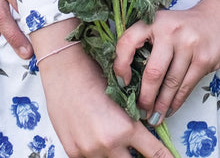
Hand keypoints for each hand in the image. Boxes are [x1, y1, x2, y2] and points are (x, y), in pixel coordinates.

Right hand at [35, 37, 173, 157]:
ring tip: (113, 136)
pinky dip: (98, 152)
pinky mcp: (74, 152)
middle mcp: (109, 144)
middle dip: (138, 156)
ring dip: (117, 153)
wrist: (65, 70)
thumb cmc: (95, 75)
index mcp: (126, 128)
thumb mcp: (123, 97)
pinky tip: (96, 136)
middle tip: (139, 148)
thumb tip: (145, 131)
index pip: (154, 153)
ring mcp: (89, 151)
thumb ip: (133, 120)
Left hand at [113, 0, 219, 123]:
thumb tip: (130, 80)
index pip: (128, 42)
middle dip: (145, 97)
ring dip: (161, 105)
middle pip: (153, 72)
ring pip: (170, 83)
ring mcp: (189, 44)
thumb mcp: (165, 25)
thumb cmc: (187, 25)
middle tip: (140, 111)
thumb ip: (149, 44)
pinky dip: (176, 102)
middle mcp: (171, 30)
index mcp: (155, 21)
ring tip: (154, 117)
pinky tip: (170, 109)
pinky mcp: (204, 58)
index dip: (120, 65)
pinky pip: (186, 86)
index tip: (122, 83)